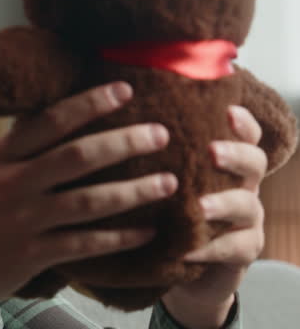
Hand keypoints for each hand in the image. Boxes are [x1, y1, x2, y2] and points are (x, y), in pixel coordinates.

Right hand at [0, 82, 176, 327]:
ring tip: (169, 182)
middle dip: (124, 142)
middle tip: (160, 133)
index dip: (89, 103)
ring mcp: (22, 222)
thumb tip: (55, 117)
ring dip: (134, 191)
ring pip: (90, 202)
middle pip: (78, 157)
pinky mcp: (32, 256)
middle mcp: (11, 185)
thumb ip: (16, 150)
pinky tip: (148, 231)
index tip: (124, 90)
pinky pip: (86, 244)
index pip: (49, 121)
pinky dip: (120, 237)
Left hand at [161, 105, 266, 328]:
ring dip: (223, 204)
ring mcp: (246, 218)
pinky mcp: (243, 250)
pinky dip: (212, 249)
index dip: (241, 122)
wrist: (180, 259)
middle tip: (212, 152)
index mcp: (225, 160)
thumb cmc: (165, 206)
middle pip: (254, 162)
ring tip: (200, 207)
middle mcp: (242, 184)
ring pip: (248, 205)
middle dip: (236, 155)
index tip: (226, 111)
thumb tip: (117, 115)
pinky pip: (236, 248)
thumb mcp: (160, 175)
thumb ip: (155, 152)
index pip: (243, 134)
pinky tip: (189, 251)